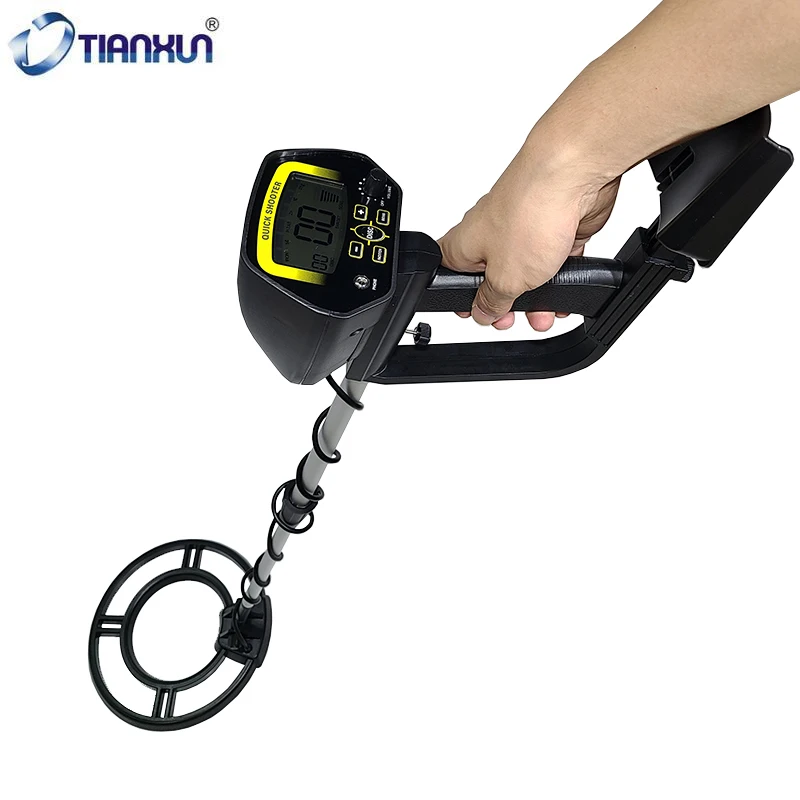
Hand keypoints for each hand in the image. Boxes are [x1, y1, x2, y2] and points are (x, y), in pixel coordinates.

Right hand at [438, 142, 620, 330]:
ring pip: (524, 270)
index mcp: (464, 244)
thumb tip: (482, 312)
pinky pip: (551, 260)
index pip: (448, 274)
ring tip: (543, 314)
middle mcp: (489, 233)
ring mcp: (521, 228)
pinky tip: (565, 290)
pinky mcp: (553, 226)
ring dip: (534, 295)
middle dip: (503, 303)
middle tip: (510, 319)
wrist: (574, 175)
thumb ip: (492, 300)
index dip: (460, 297)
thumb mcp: (505, 279)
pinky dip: (557, 278)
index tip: (473, 314)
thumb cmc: (530, 212)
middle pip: (490, 276)